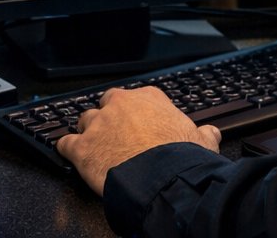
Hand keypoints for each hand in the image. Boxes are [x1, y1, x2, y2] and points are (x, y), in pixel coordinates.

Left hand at [57, 87, 221, 195]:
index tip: (137, 124)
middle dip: (108, 117)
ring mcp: (99, 124)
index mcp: (149, 99)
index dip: (134, 113)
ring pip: (84, 120)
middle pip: (106, 104)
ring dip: (88, 132)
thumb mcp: (202, 141)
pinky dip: (67, 149)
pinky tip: (70, 155)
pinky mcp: (82, 147)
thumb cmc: (181, 158)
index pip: (135, 98)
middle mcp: (121, 105)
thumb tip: (211, 133)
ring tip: (94, 147)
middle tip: (115, 135)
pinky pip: (65, 143)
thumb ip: (204, 134)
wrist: (162, 178)